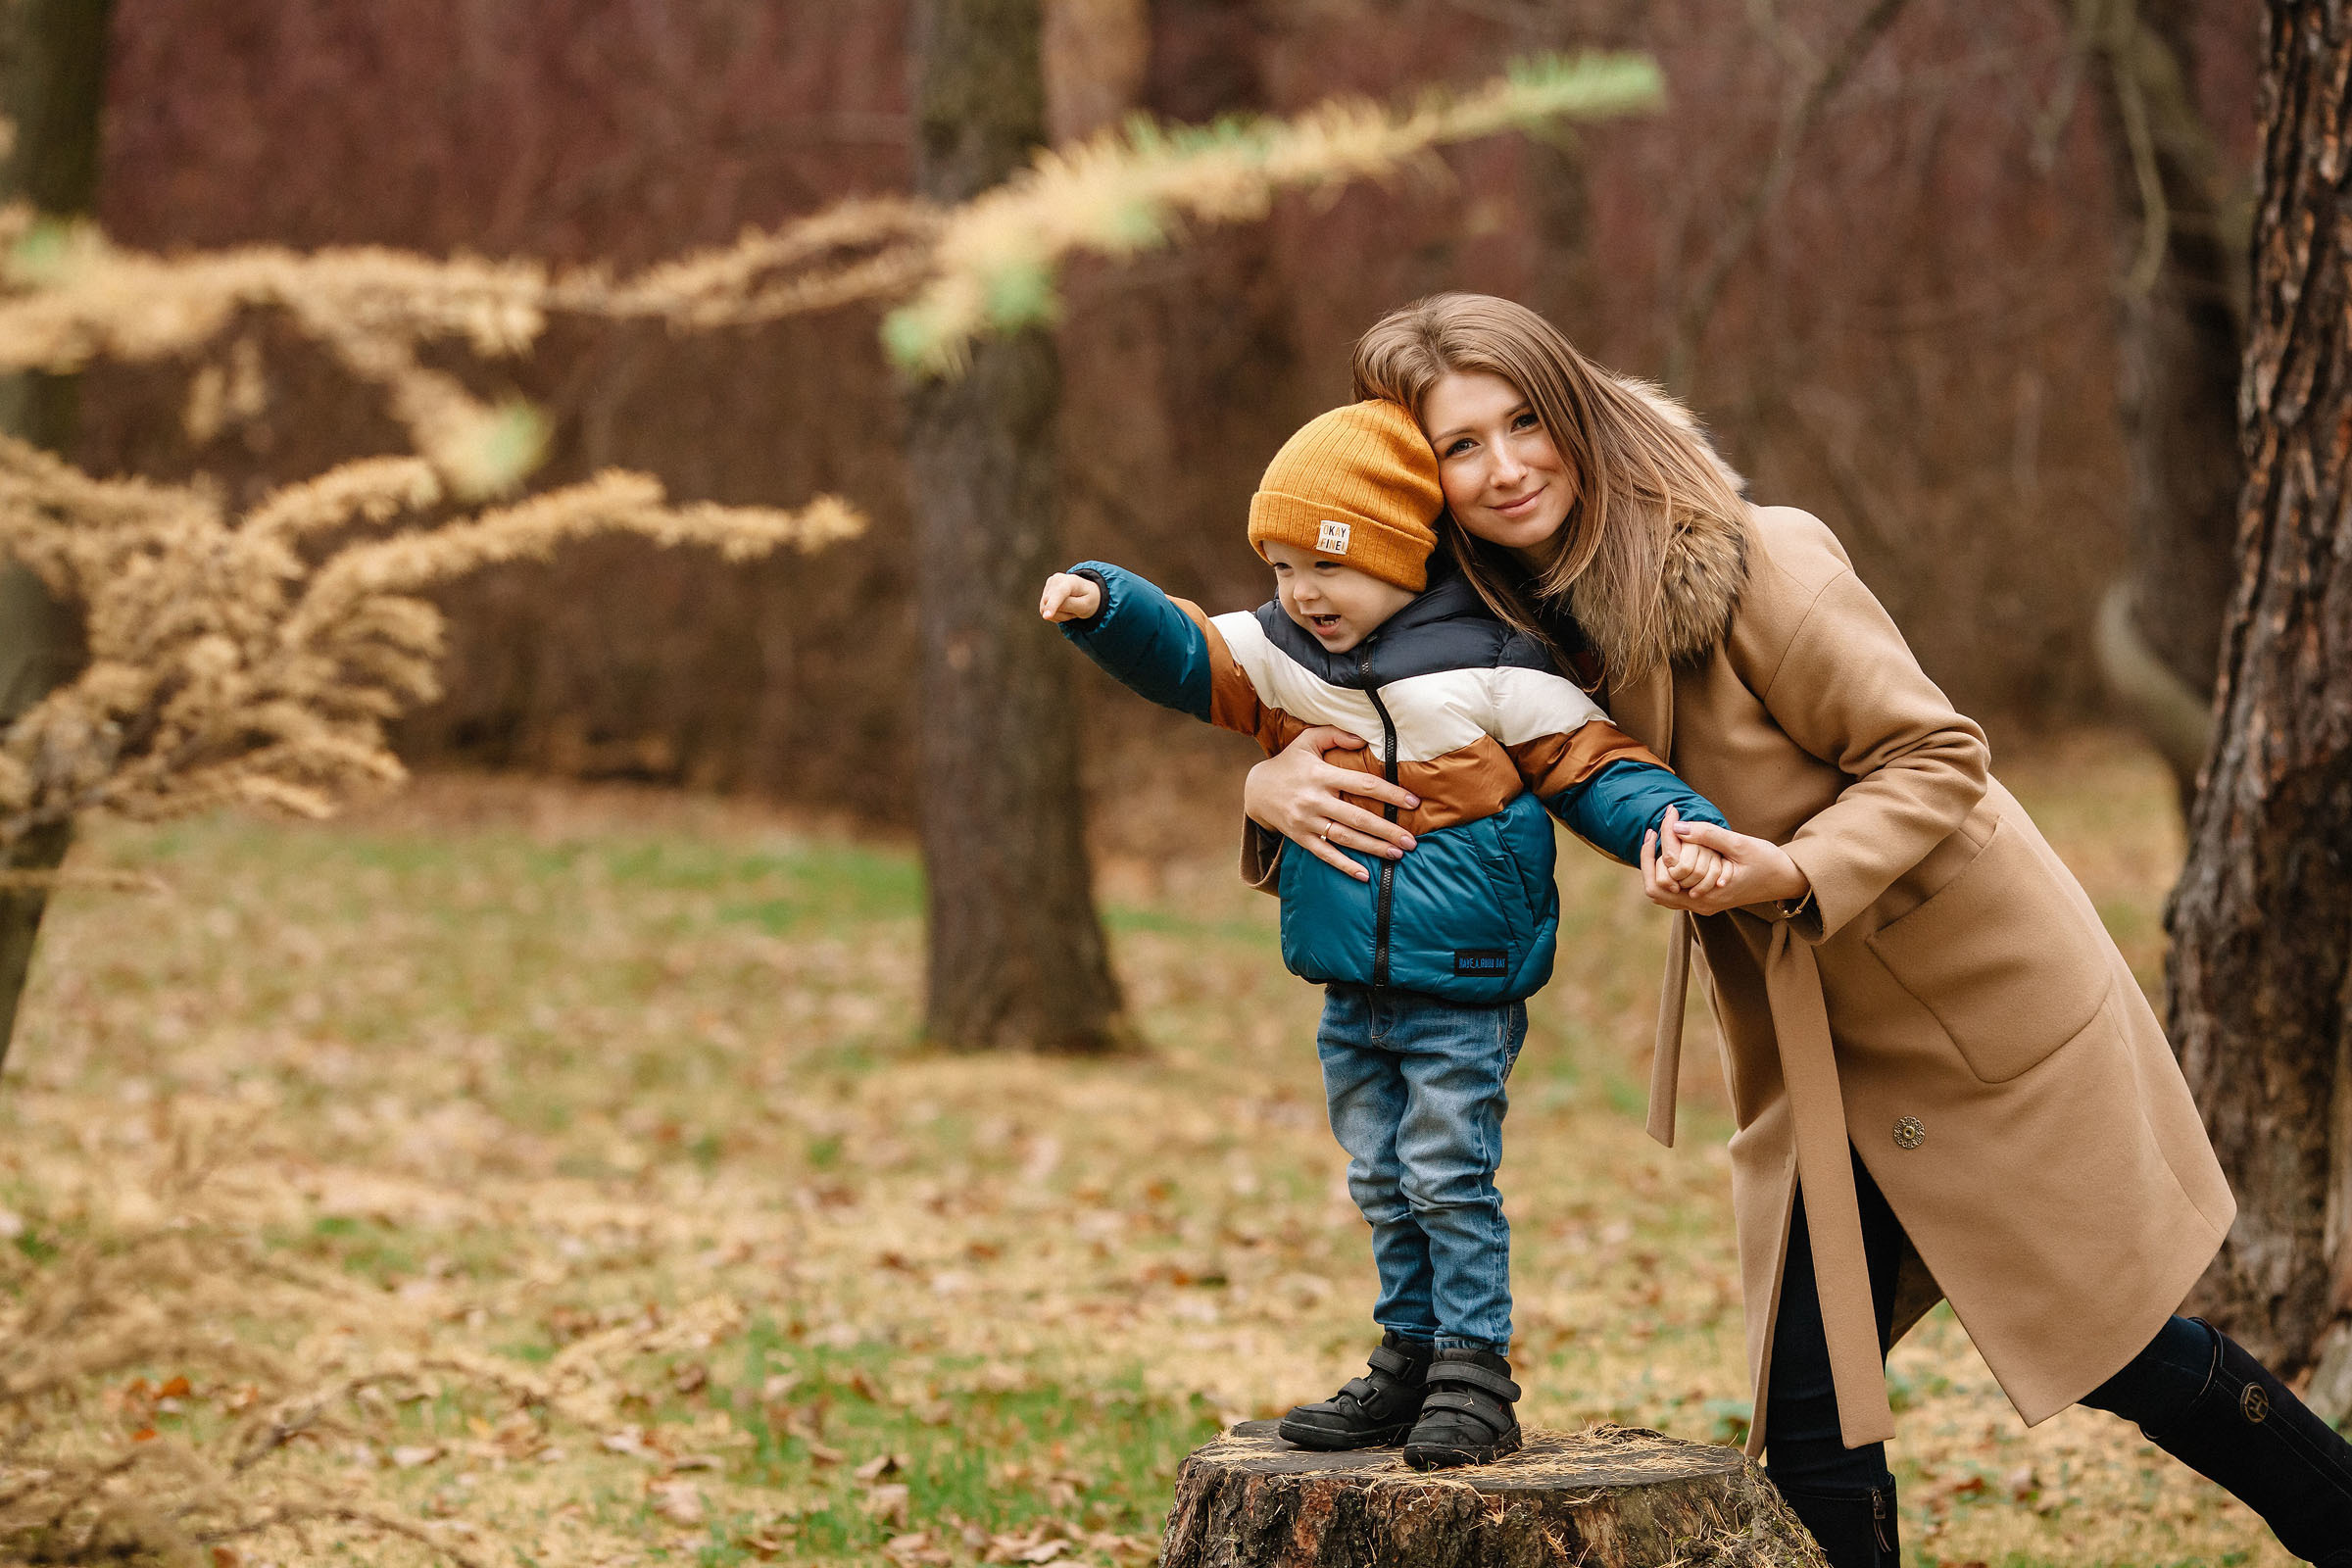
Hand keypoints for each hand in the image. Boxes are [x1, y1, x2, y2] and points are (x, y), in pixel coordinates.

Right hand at [1039, 572, 1101, 621]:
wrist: (1086, 593)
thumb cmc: (1088, 599)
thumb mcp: (1085, 605)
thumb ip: (1070, 606)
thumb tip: (1046, 609)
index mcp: (1072, 580)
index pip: (1060, 593)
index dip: (1053, 605)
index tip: (1047, 616)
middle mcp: (1056, 579)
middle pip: (1050, 604)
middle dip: (1063, 613)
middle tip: (1076, 609)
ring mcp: (1049, 585)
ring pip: (1045, 609)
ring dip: (1059, 614)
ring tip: (1071, 608)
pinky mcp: (1044, 593)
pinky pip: (1043, 610)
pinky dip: (1054, 614)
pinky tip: (1063, 608)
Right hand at [1243, 726, 1419, 882]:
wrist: (1256, 789)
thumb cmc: (1289, 762)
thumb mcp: (1307, 740)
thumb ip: (1335, 734)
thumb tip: (1364, 739)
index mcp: (1322, 774)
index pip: (1363, 784)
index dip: (1390, 794)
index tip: (1413, 802)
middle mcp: (1315, 799)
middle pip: (1358, 817)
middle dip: (1387, 830)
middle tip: (1411, 841)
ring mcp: (1307, 821)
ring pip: (1345, 838)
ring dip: (1373, 848)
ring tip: (1398, 854)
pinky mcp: (1300, 837)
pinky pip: (1325, 854)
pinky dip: (1344, 866)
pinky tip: (1364, 876)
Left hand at [1640, 807, 1809, 914]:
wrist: (1787, 879)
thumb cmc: (1768, 861)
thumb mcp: (1739, 844)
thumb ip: (1708, 835)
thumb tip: (1676, 826)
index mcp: (1706, 895)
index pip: (1664, 874)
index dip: (1657, 845)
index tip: (1665, 819)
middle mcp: (1700, 904)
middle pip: (1655, 888)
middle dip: (1649, 858)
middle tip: (1655, 830)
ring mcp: (1701, 904)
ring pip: (1662, 892)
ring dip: (1656, 866)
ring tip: (1661, 838)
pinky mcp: (1704, 899)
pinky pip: (1674, 890)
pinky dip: (1667, 871)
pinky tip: (1674, 849)